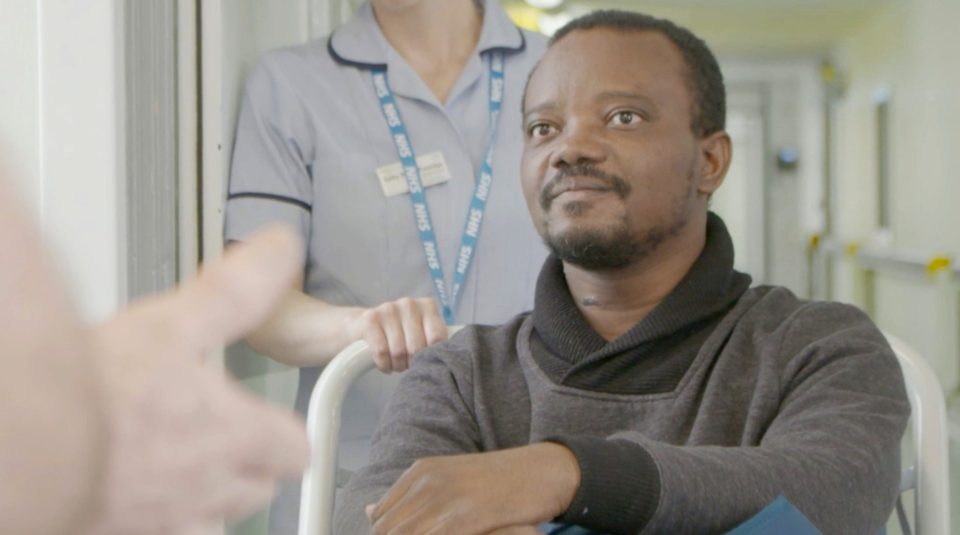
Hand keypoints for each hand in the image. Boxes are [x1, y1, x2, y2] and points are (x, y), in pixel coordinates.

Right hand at [88, 226, 309, 534]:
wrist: (23, 445)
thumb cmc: (98, 394)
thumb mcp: (176, 322)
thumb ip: (237, 290)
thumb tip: (279, 251)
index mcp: (235, 438)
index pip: (295, 449)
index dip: (286, 432)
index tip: (272, 417)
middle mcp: (207, 491)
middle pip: (257, 489)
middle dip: (249, 464)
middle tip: (219, 432)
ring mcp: (164, 522)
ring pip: (208, 518)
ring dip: (201, 494)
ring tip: (170, 456)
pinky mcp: (120, 534)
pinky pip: (156, 531)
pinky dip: (152, 512)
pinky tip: (126, 479)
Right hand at [346, 296, 447, 371]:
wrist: (363, 327)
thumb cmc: (401, 336)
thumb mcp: (422, 335)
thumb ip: (437, 342)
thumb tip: (454, 357)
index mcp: (427, 306)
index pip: (437, 338)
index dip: (431, 356)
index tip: (425, 360)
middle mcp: (409, 303)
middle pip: (417, 347)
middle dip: (412, 362)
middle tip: (408, 364)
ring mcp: (389, 308)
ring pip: (399, 351)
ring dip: (397, 365)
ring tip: (397, 364)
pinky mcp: (370, 318)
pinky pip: (381, 351)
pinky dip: (384, 364)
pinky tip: (385, 363)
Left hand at [366, 443, 580, 534]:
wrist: (545, 470)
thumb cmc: (502, 481)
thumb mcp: (449, 480)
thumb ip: (410, 497)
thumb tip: (368, 512)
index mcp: (421, 471)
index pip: (381, 517)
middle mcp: (428, 481)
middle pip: (388, 530)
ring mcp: (447, 497)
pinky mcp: (467, 515)